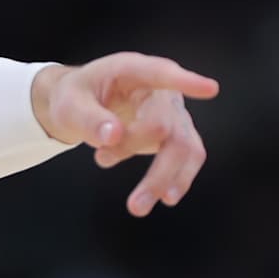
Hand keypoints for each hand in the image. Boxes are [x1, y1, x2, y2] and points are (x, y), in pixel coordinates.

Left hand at [32, 53, 218, 216]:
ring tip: (139, 207)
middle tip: (132, 205)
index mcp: (132, 70)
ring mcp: (172, 112)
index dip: (184, 82)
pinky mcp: (176, 133)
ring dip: (165, 178)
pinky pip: (188, 156)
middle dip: (153, 167)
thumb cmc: (75, 98)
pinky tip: (164, 197)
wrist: (80, 103)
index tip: (210, 89)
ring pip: (184, 146)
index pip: (161, 72)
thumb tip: (113, 137)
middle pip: (166, 126)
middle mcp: (160, 90)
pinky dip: (178, 178)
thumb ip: (88, 119)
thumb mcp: (69, 105)